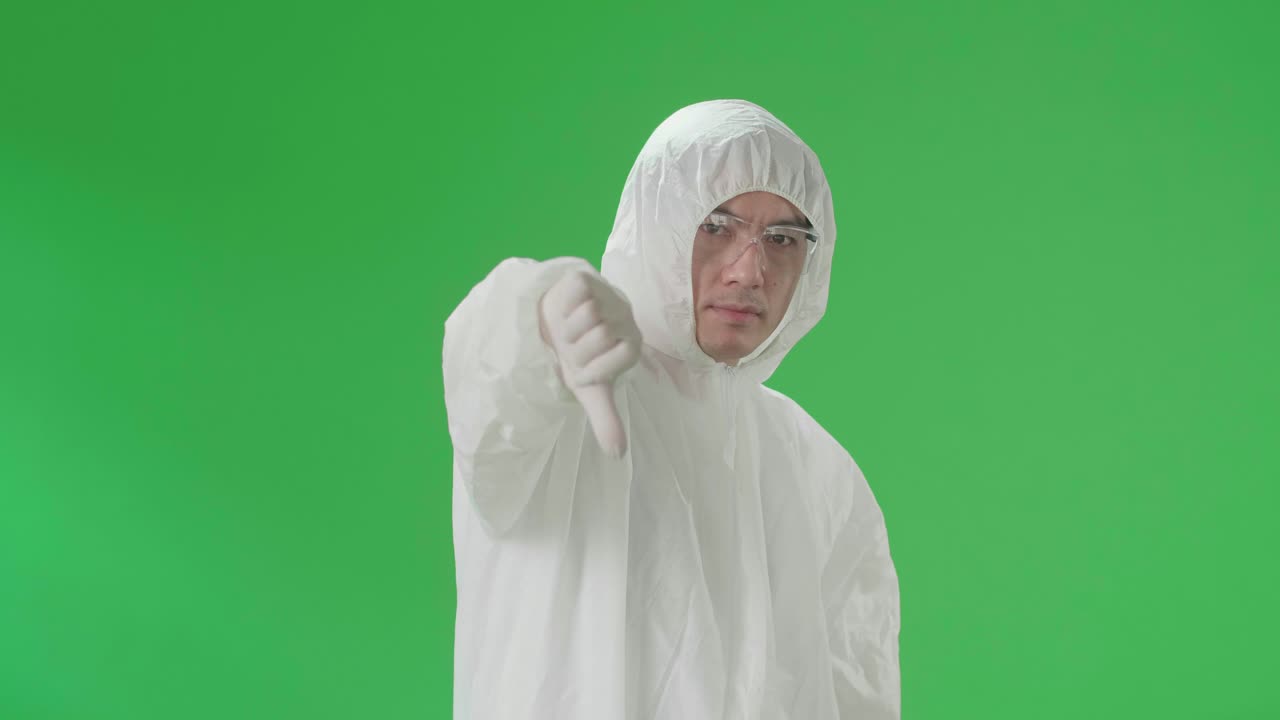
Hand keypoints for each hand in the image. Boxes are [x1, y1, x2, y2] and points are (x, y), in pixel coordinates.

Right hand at [538, 269, 641, 457]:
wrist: (555, 322)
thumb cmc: (576, 357)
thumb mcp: (589, 389)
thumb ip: (606, 420)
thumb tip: (618, 455)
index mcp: (630, 349)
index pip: (615, 359)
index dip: (589, 366)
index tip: (585, 365)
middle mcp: (626, 321)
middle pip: (599, 335)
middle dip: (576, 345)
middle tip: (573, 344)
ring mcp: (608, 297)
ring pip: (587, 314)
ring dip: (567, 326)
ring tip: (568, 328)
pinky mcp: (587, 279)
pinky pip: (574, 292)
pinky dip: (561, 304)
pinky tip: (565, 308)